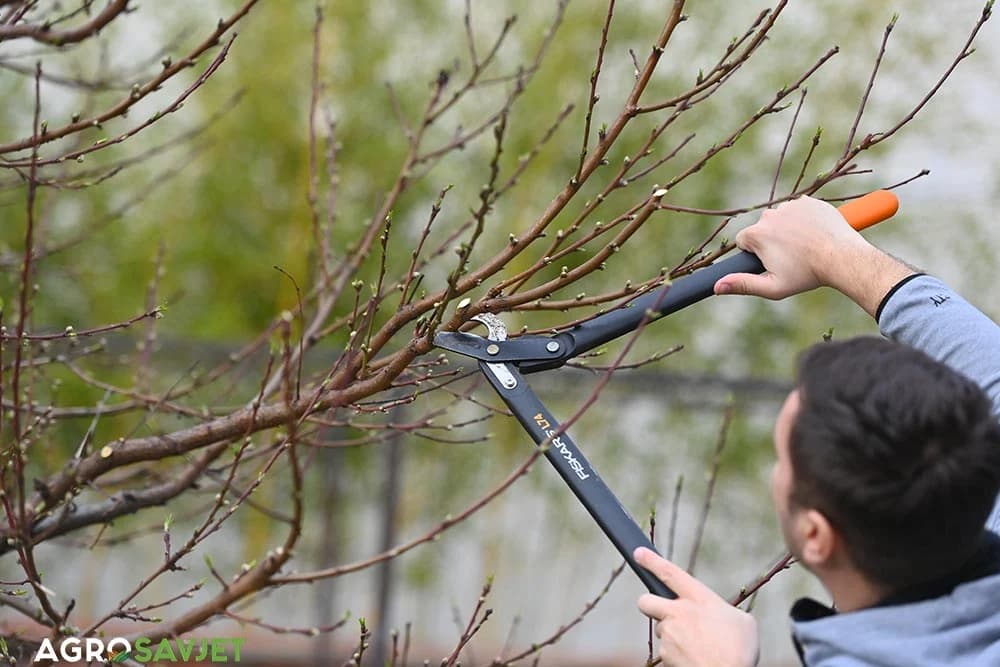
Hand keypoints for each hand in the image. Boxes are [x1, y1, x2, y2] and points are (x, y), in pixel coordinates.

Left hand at [635, 547, 758, 666]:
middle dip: (649, 603)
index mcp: (699, 598)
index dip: (652, 561)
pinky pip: (668, 652)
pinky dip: (679, 655)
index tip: (638, 553)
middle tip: (664, 612)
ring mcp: (669, 635)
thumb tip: (717, 616)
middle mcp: (679, 613)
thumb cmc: (740, 651)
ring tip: (700, 647)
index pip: (670, 573)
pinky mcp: (666, 655)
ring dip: (675, 637)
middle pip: (646, 601)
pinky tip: (697, 659)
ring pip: (663, 631)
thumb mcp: (743, 622)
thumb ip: (723, 612)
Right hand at [712, 196, 913, 316]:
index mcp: (757, 234)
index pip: (743, 240)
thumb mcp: (772, 287)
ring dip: (788, 230)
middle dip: (771, 240)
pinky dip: (804, 220)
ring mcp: (791, 205)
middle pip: (762, 228)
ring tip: (805, 247)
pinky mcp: (809, 201)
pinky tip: (814, 234)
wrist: (842, 258)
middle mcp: (770, 214)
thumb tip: (716, 286)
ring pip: (781, 218)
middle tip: (791, 257)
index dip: (755, 254)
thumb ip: (742, 285)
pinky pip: (799, 210)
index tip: (771, 262)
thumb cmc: (807, 275)